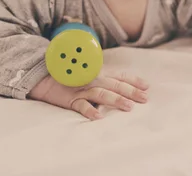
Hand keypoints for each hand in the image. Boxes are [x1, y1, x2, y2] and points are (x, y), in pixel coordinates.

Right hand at [29, 71, 149, 120]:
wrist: (44, 76)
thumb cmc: (69, 76)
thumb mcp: (87, 73)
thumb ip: (102, 77)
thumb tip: (119, 84)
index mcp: (98, 73)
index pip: (120, 75)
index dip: (133, 80)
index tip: (147, 86)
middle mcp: (93, 80)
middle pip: (115, 85)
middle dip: (131, 92)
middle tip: (144, 99)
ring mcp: (82, 89)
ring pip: (102, 94)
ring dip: (116, 100)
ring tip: (128, 107)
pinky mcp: (71, 99)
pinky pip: (82, 106)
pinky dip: (90, 111)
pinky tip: (99, 118)